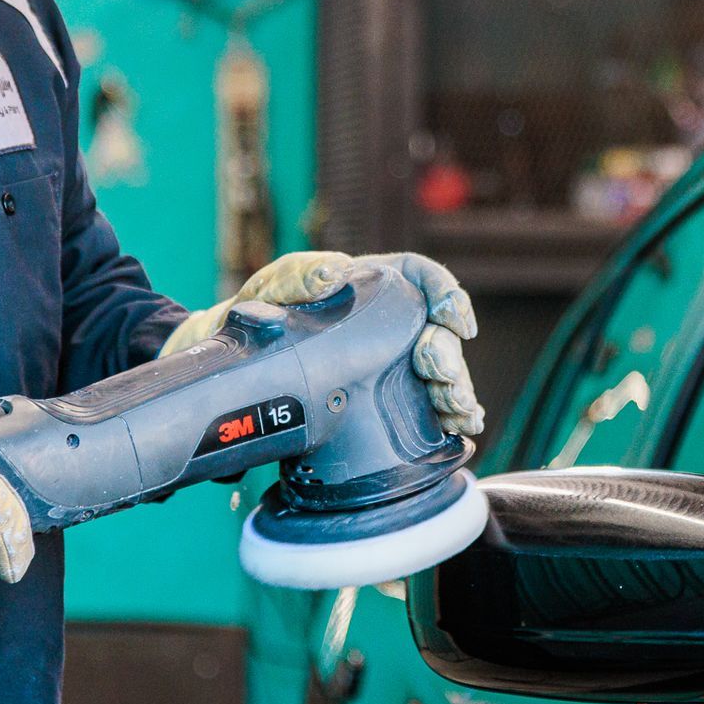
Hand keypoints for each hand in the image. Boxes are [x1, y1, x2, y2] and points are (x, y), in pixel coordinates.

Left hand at [160, 251, 485, 435]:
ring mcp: (393, 360)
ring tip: (458, 411)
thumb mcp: (276, 285)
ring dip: (456, 390)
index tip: (453, 318)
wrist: (242, 361)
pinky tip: (462, 429)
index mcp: (374, 284)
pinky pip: (428, 403)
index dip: (446, 294)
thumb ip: (300, 274)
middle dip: (448, 355)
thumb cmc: (265, 312)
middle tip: (441, 374)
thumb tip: (331, 274)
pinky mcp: (388, 395)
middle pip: (436, 332)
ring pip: (440, 371)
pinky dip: (449, 417)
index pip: (422, 278)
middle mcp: (392, 321)